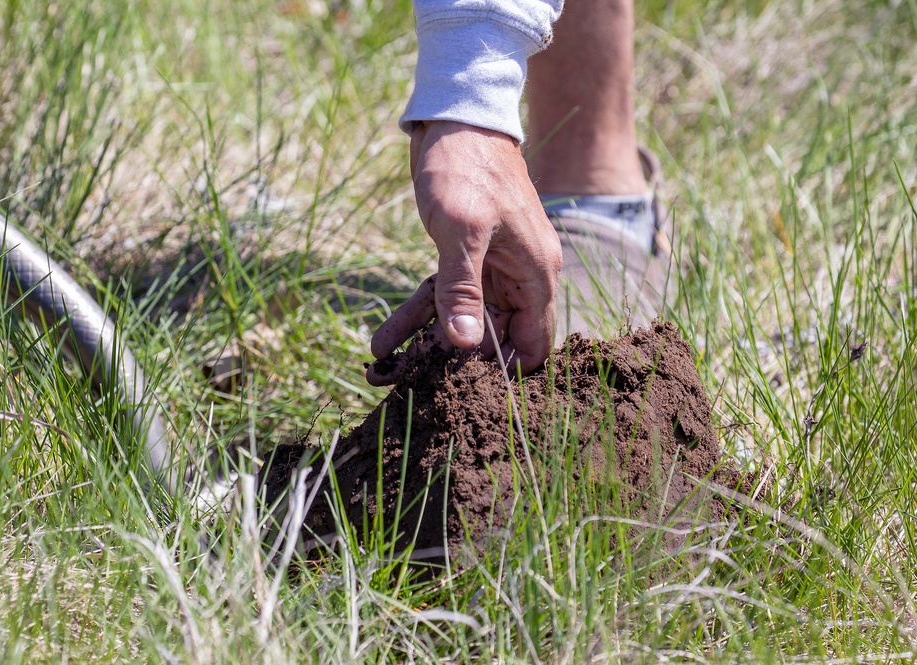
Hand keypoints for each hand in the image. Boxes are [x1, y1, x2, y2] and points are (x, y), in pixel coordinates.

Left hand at [366, 121, 561, 385]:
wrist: (454, 117)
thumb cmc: (465, 167)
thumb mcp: (461, 230)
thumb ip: (463, 289)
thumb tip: (468, 343)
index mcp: (535, 274)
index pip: (533, 343)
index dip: (505, 371)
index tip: (465, 390)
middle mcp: (520, 277)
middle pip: (494, 338)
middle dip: (455, 364)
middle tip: (412, 387)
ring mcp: (492, 268)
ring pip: (461, 319)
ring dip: (425, 343)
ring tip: (382, 371)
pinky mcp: (465, 258)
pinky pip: (442, 296)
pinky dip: (415, 316)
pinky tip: (381, 340)